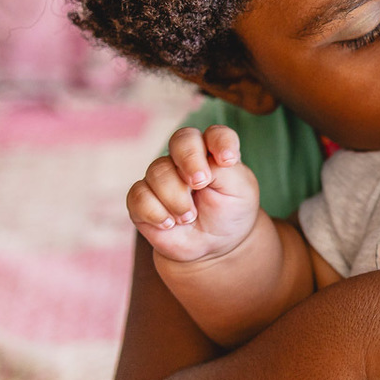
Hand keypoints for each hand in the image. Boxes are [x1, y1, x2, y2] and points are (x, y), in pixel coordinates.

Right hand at [126, 125, 258, 262]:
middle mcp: (186, 159)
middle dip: (190, 160)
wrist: (212, 245)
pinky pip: (138, 196)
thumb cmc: (229, 212)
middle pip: (181, 140)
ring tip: (189, 217)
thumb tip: (198, 166)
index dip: (220, 142)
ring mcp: (162, 176)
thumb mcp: (240, 191)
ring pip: (158, 171)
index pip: (215, 134)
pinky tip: (170, 224)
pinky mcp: (143, 198)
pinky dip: (156, 212)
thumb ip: (224, 170)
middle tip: (200, 183)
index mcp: (214, 152)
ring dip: (176, 198)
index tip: (228, 160)